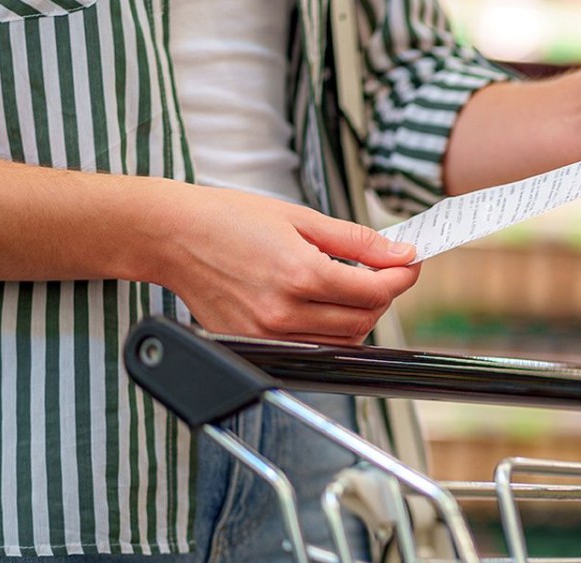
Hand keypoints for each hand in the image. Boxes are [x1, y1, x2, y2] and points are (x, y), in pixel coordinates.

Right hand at [151, 186, 419, 344]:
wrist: (172, 237)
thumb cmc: (229, 219)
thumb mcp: (300, 218)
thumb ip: (356, 241)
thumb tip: (400, 253)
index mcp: (300, 274)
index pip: (375, 291)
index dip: (402, 277)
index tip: (409, 263)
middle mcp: (284, 312)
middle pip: (364, 319)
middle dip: (383, 295)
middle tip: (382, 271)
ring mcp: (267, 334)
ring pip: (342, 341)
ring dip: (359, 316)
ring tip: (350, 286)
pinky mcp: (254, 345)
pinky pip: (311, 349)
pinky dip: (329, 331)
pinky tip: (322, 304)